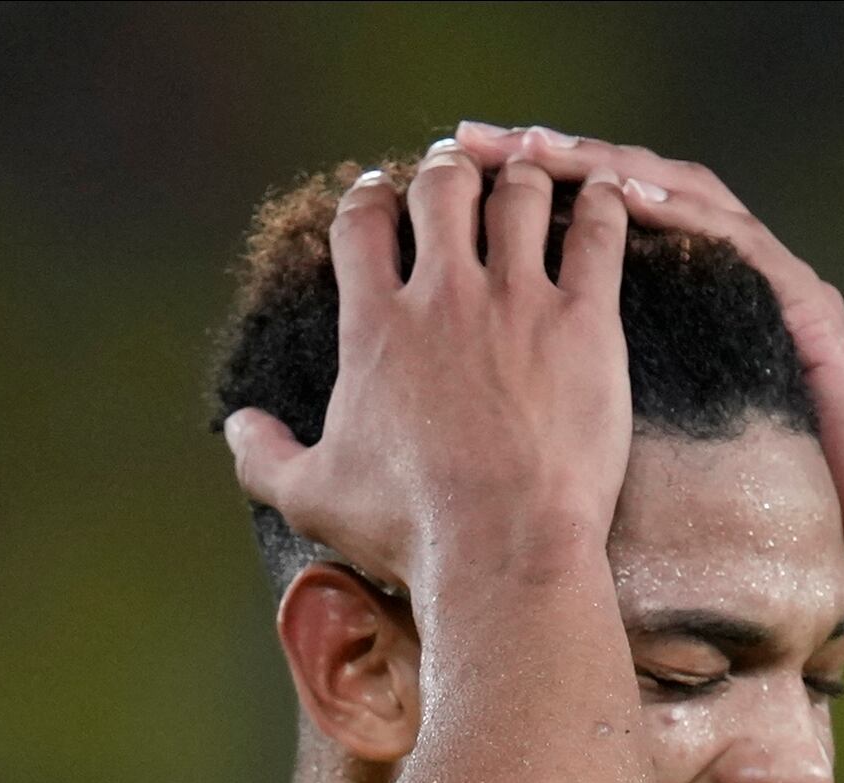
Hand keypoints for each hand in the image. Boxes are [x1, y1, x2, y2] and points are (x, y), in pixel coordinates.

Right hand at [223, 146, 633, 602]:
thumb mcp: (313, 498)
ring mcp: (517, 303)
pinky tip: (604, 194)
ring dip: (520, 177)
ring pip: (517, 197)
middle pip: (440, 190)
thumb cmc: (410, 529)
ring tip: (527, 177)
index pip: (361, 226)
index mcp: (375, 326)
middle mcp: (443, 297)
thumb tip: (240, 426)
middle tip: (457, 173)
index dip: (368, 197)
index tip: (378, 192)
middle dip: (446, 172)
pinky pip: (595, 235)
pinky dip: (599, 204)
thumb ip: (266, 457)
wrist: (502, 550)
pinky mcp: (585, 323)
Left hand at [451, 121, 843, 591]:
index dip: (514, 203)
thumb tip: (501, 436)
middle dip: (538, 162)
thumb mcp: (664, 453)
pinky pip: (732, 239)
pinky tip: (632, 192)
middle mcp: (714, 278)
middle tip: (466, 144)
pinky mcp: (800, 302)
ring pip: (671, 193)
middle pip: (617, 191)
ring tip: (534, 149)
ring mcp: (762, 280)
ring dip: (601, 165)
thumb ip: (604, 419)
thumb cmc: (770, 504)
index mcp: (674, 311)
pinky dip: (681, 210)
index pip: (584, 231)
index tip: (440, 191)